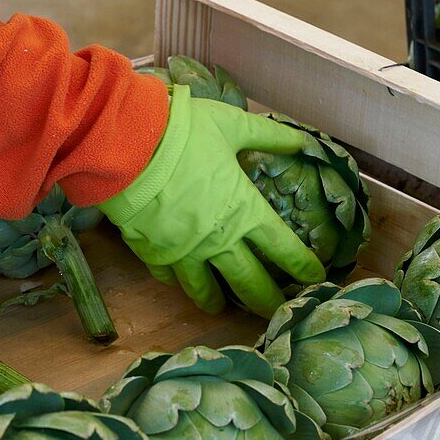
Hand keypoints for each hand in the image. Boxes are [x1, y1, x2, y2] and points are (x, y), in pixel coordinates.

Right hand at [98, 84, 324, 316]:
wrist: (125, 145)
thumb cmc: (182, 132)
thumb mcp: (232, 126)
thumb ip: (269, 136)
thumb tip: (302, 141)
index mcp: (244, 211)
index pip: (283, 249)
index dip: (302, 266)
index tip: (314, 277)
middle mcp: (218, 241)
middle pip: (250, 283)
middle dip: (267, 302)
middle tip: (277, 313)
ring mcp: (184, 253)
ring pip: (206, 291)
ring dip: (218, 301)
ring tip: (223, 308)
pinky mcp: (153, 253)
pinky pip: (169, 276)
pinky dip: (177, 281)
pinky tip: (180, 282)